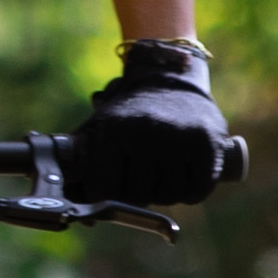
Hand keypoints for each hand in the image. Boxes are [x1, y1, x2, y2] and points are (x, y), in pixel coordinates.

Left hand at [57, 42, 241, 209]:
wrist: (169, 79)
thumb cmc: (128, 114)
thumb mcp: (97, 128)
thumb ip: (79, 162)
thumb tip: (70, 199)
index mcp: (113, 130)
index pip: (103, 190)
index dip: (105, 195)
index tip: (111, 187)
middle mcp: (146, 133)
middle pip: (138, 197)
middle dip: (138, 195)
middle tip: (140, 178)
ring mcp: (178, 138)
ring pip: (169, 197)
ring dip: (165, 193)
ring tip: (161, 173)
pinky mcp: (207, 144)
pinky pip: (196, 191)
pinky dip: (191, 192)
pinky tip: (184, 176)